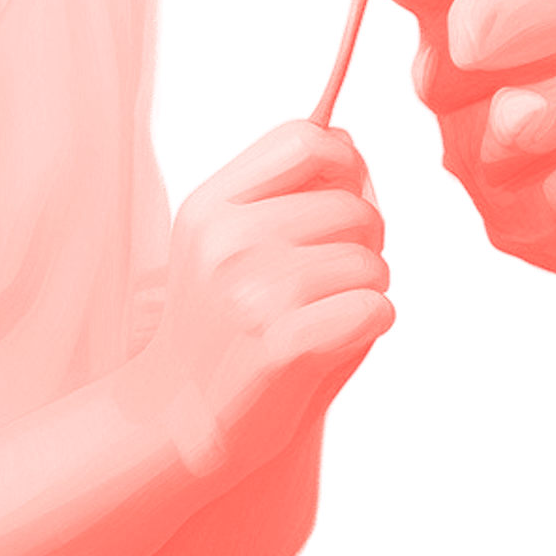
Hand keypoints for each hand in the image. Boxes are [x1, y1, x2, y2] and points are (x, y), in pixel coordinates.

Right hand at [121, 117, 394, 487]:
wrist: (180, 417)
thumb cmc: (222, 324)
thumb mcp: (226, 243)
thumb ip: (287, 193)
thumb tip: (354, 150)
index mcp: (212, 206)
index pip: (304, 139)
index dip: (344, 159)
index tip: (345, 191)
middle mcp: (229, 242)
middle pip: (352, 205)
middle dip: (365, 241)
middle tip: (334, 277)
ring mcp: (255, 294)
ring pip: (371, 263)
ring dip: (369, 288)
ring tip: (328, 312)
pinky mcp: (285, 345)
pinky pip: (375, 309)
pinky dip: (371, 324)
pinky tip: (334, 340)